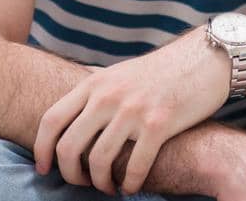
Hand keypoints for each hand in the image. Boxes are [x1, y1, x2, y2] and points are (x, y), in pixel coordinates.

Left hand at [34, 27, 231, 193]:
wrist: (204, 58)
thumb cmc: (162, 70)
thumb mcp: (120, 73)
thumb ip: (96, 90)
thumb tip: (71, 108)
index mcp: (95, 83)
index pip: (51, 120)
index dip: (41, 150)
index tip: (44, 169)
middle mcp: (109, 96)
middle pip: (69, 147)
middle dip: (70, 175)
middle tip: (82, 183)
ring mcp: (133, 110)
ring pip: (99, 161)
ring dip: (100, 183)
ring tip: (109, 187)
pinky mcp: (159, 124)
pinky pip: (134, 166)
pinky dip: (129, 184)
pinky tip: (131, 186)